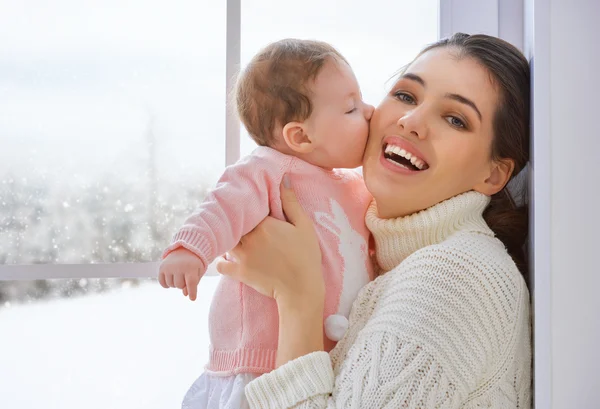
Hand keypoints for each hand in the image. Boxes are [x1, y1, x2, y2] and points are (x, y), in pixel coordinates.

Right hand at [158, 247, 205, 300]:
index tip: (192, 299)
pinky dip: (166, 284)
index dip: (192, 292)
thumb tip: (185, 294)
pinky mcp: (162, 267)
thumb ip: (194, 284)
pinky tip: (171, 279)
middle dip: (183, 284)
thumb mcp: (198, 272)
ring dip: (175, 283)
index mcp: (191, 267)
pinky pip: (162, 282)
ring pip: (171, 285)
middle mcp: (179, 266)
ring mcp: (169, 266)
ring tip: (179, 274)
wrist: (185, 250)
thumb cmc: (193, 264)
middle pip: (180, 286)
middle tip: (185, 276)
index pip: (191, 282)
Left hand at [216, 175, 324, 306]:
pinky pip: (221, 263)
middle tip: (239, 221)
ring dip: (228, 239)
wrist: (301, 289)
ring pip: (226, 240)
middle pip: (234, 223)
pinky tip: (227, 257)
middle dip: (236, 222)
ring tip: (233, 237)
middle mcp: (249, 237)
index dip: (248, 207)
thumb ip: (291, 202)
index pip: (248, 208)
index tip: (250, 208)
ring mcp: (242, 255)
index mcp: (264, 223)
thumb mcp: (304, 226)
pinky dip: (222, 260)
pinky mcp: (239, 272)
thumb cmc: (306, 257)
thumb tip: (284, 178)